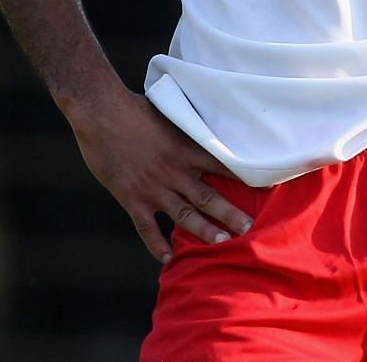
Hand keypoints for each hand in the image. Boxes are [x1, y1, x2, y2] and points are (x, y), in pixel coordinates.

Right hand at [64, 86, 252, 262]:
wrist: (101, 112)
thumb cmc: (134, 108)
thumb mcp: (170, 114)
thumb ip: (187, 127)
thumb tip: (206, 123)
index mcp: (185, 149)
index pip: (222, 166)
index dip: (243, 177)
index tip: (265, 188)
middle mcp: (174, 171)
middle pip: (208, 197)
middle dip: (230, 213)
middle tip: (249, 228)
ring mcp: (153, 187)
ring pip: (184, 215)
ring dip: (204, 231)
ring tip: (222, 243)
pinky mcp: (132, 198)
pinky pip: (147, 228)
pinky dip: (157, 244)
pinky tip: (168, 258)